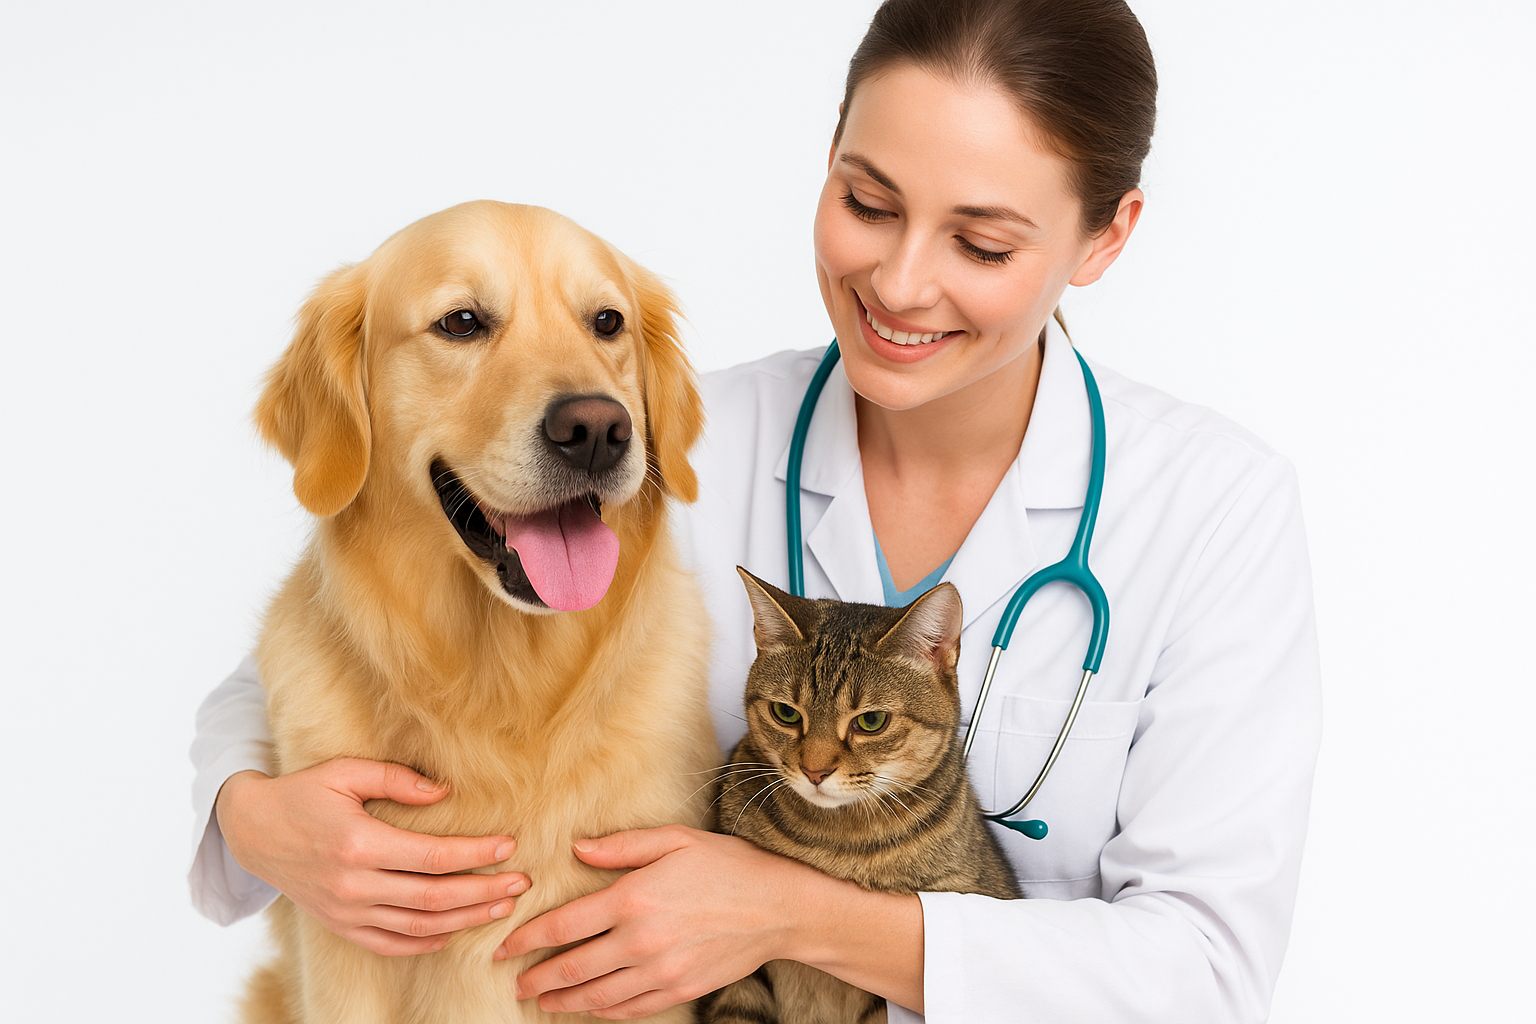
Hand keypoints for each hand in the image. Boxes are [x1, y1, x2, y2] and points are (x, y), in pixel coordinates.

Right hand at [215, 758, 529, 955]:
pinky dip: (425, 943)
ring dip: (465, 920)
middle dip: (483, 892)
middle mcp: (353, 884)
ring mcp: (345, 911)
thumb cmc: (303, 793)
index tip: (509, 846)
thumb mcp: (345, 772)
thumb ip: (396, 780)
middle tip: (521, 882)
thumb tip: (444, 792)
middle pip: (433, 898)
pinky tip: (454, 932)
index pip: (431, 857)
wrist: (252, 831)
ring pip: (417, 926)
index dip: (474, 854)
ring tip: (501, 907)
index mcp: (357, 844)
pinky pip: (388, 944)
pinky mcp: (339, 925)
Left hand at [497, 825, 813, 1018]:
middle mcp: (642, 940)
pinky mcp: (680, 989)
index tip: (505, 947)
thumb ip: (622, 846)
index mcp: (634, 898)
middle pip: (574, 968)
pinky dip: (605, 1012)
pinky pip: (632, 1009)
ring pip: (598, 996)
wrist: (779, 906)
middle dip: (538, 979)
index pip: (565, 925)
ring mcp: (661, 971)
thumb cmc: (727, 865)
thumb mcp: (674, 840)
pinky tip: (592, 1008)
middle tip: (516, 984)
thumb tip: (577, 850)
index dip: (528, 939)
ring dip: (564, 1001)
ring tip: (543, 1002)